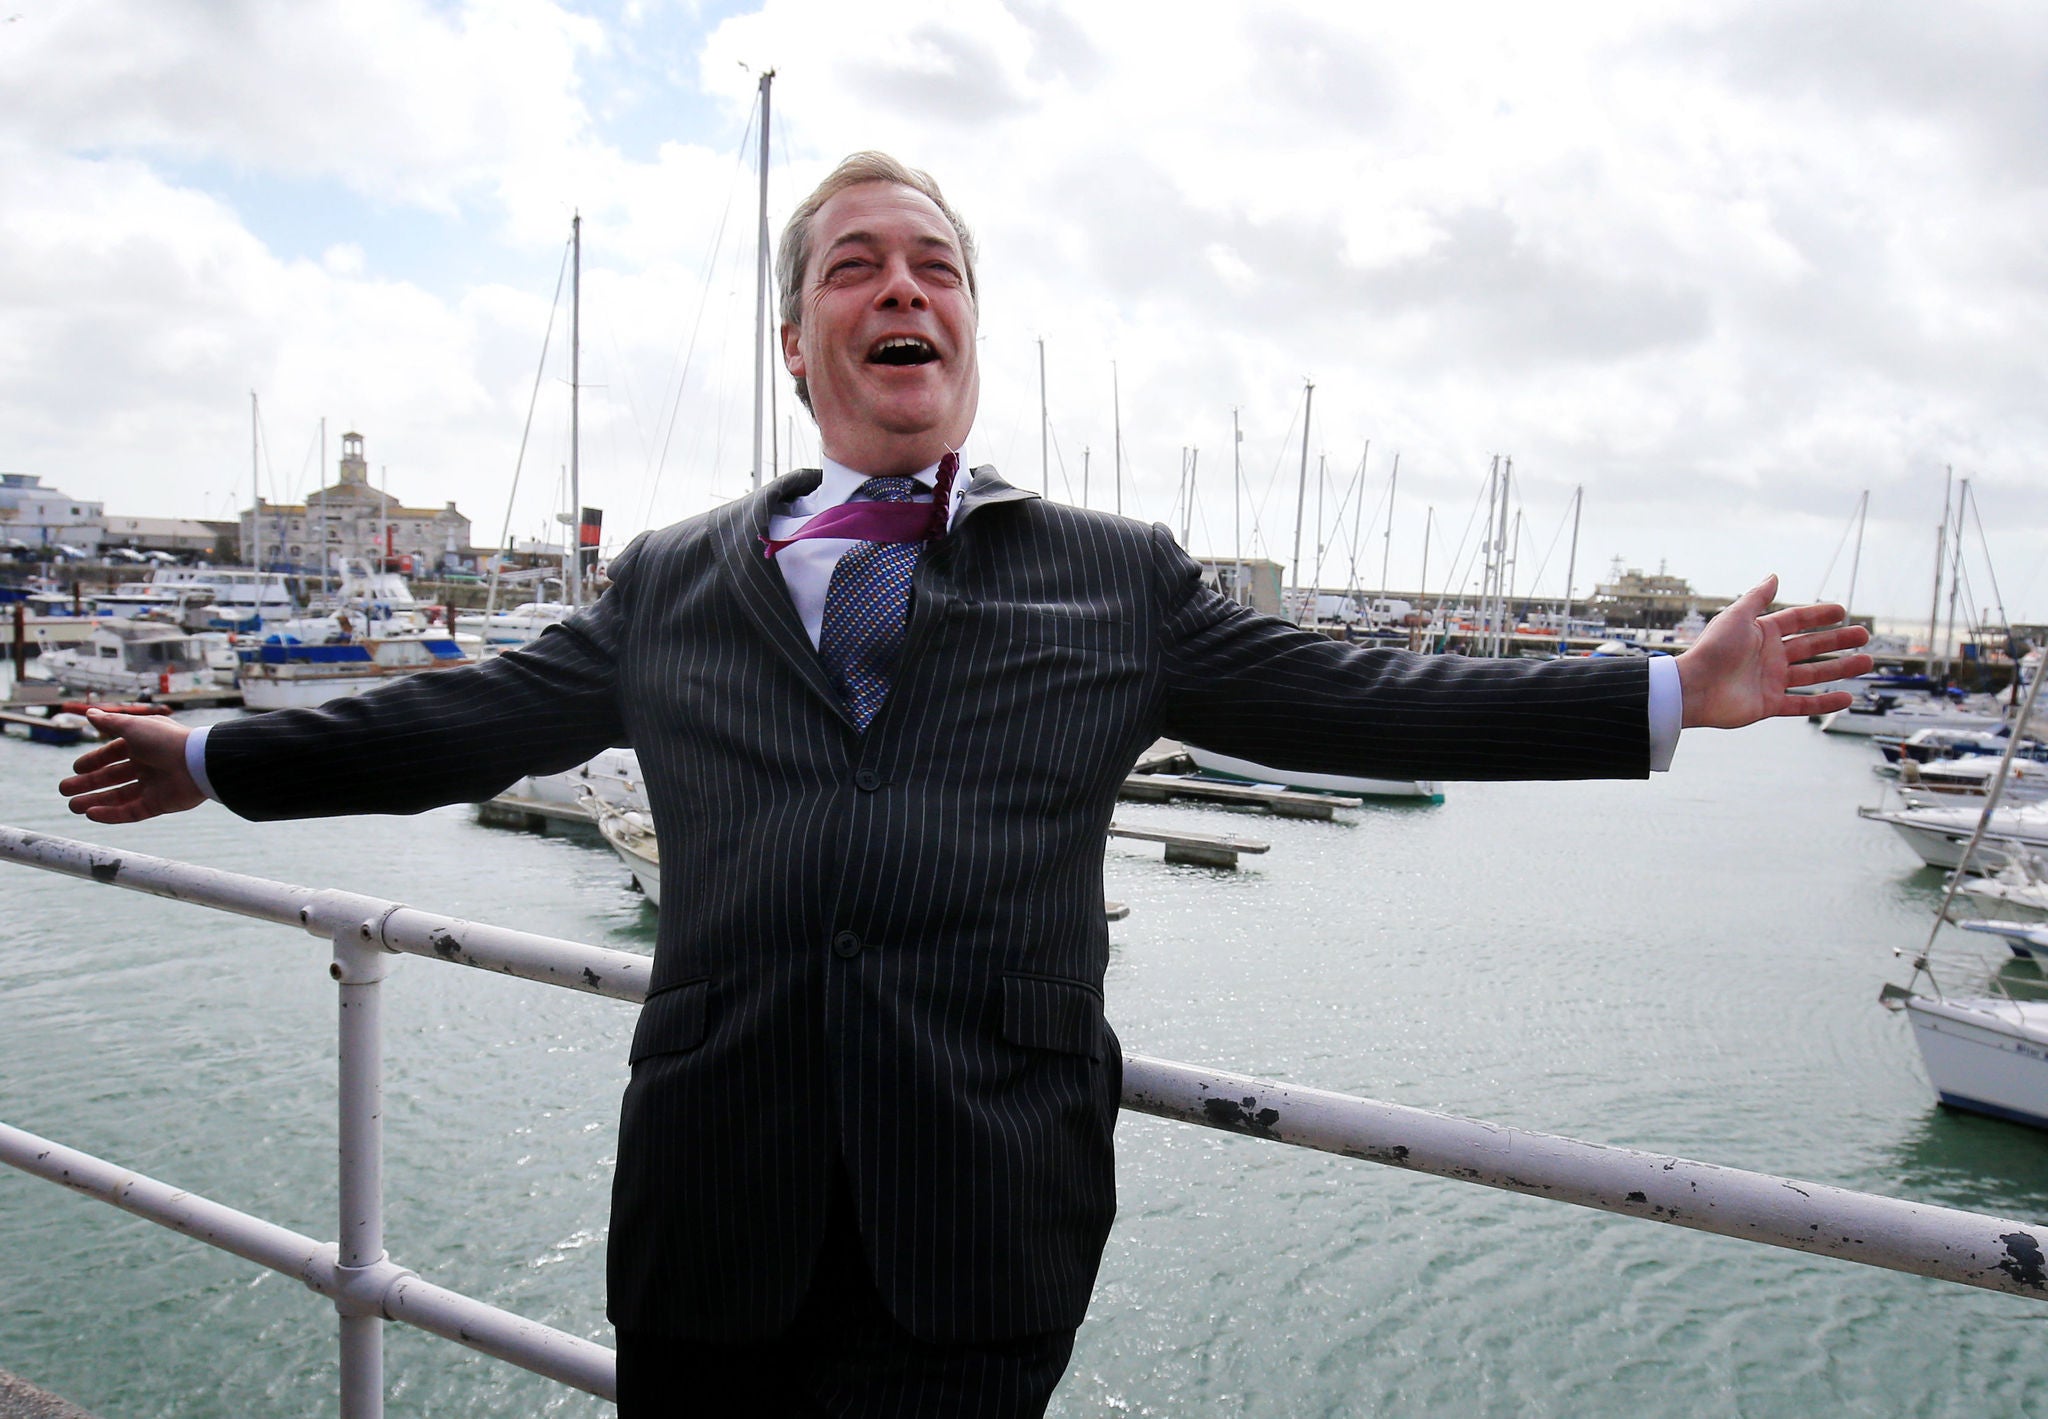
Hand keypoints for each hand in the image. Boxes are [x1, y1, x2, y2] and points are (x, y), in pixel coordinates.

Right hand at [59, 709, 204, 823]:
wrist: (198, 763)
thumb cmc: (166, 740)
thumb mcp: (133, 726)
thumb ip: (110, 722)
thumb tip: (89, 713)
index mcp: (143, 745)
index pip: (113, 754)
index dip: (94, 761)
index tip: (76, 768)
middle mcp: (148, 765)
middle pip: (112, 777)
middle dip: (88, 784)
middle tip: (64, 790)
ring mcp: (154, 786)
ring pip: (119, 796)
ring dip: (95, 801)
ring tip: (72, 806)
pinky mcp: (159, 804)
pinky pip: (131, 811)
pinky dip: (112, 814)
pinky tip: (91, 814)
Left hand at [1676, 575, 1873, 728]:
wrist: (1693, 689)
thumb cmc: (1712, 650)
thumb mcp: (1736, 617)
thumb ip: (1757, 598)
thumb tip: (1774, 575)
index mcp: (1760, 633)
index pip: (1796, 621)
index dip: (1818, 615)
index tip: (1842, 611)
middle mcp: (1768, 656)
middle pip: (1810, 646)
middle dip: (1837, 641)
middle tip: (1864, 636)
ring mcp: (1769, 681)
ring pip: (1812, 675)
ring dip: (1840, 669)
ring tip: (1866, 662)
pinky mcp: (1768, 704)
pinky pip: (1802, 704)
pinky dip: (1824, 702)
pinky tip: (1847, 697)